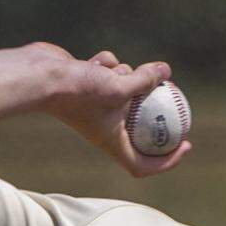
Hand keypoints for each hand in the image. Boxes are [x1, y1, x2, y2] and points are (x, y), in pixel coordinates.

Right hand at [35, 43, 191, 177]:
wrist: (40, 75)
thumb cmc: (78, 89)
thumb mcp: (119, 85)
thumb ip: (145, 80)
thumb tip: (166, 71)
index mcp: (112, 141)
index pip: (142, 164)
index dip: (167, 161)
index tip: (185, 144)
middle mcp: (104, 128)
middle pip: (139, 126)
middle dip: (155, 109)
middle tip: (173, 95)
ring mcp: (96, 107)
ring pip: (126, 91)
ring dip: (127, 76)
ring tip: (118, 70)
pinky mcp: (88, 86)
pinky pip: (110, 74)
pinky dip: (108, 65)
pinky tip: (98, 60)